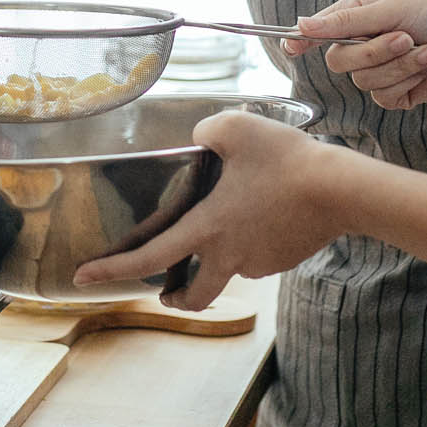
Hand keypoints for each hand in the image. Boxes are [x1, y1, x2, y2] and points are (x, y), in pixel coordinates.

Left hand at [70, 111, 340, 310]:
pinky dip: (252, 242)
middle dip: (176, 298)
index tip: (83, 277)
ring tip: (230, 221)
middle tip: (166, 291)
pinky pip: (258, 256)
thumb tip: (196, 139)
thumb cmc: (286, 159)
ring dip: (219, 259)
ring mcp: (259, 261)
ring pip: (230, 270)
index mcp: (207, 228)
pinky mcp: (283, 259)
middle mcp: (229, 255)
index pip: (149, 257)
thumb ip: (204, 132)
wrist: (342, 190)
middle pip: (194, 295)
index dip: (113, 270)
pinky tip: (264, 213)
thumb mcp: (235, 128)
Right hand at [282, 0, 426, 109]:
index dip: (303, 39)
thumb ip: (345, 22)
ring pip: (364, 81)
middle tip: (404, 37)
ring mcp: (383, 70)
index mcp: (360, 15)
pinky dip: (409, 81)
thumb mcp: (394, 8)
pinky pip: (385, 97)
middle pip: (340, 62)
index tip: (291, 47)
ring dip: (401, 65)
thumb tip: (301, 23)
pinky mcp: (400, 93)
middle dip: (375, 52)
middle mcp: (367, 43)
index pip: (320, 30)